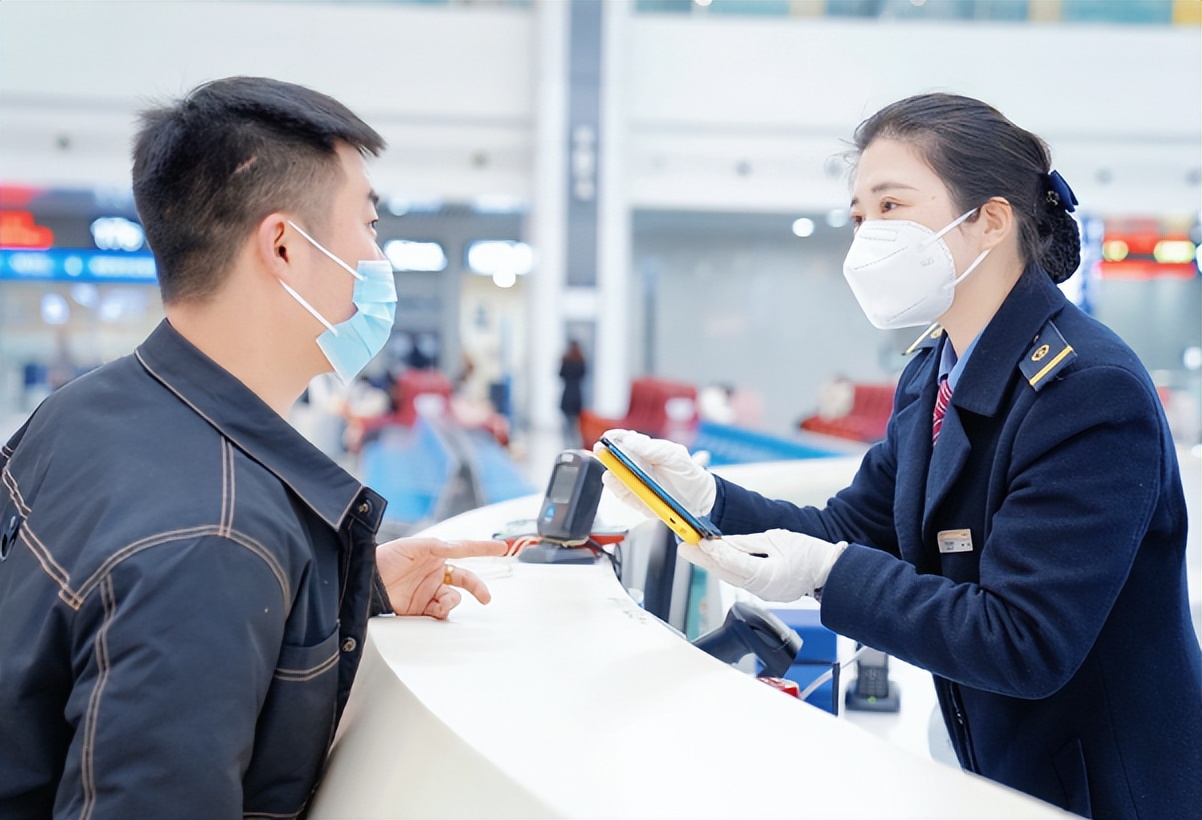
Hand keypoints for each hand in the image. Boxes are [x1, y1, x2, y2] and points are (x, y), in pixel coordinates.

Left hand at [376, 537, 508, 619]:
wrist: (364, 582)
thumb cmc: (384, 558)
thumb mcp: (411, 546)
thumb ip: (436, 546)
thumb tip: (455, 547)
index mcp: (436, 554)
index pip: (465, 550)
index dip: (483, 548)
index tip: (502, 548)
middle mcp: (435, 572)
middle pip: (465, 580)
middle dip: (478, 588)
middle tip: (485, 598)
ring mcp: (429, 591)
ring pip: (453, 599)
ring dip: (452, 602)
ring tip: (441, 604)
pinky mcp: (420, 609)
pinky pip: (439, 612)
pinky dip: (441, 612)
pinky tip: (435, 610)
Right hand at [593, 429, 715, 518]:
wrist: (699, 498)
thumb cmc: (686, 472)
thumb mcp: (674, 455)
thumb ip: (654, 448)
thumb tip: (630, 441)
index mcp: (644, 451)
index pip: (625, 442)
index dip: (614, 438)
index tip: (608, 437)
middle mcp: (635, 467)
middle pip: (615, 460)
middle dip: (606, 455)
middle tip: (601, 451)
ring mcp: (634, 484)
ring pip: (616, 478)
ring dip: (611, 473)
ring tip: (610, 470)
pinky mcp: (636, 501)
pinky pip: (623, 495)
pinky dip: (617, 490)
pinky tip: (615, 483)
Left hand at [679, 529, 846, 602]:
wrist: (829, 572)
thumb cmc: (809, 554)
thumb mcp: (776, 539)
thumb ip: (746, 543)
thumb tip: (722, 541)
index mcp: (767, 575)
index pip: (733, 562)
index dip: (713, 551)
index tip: (699, 540)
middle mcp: (762, 589)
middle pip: (725, 573)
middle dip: (703, 559)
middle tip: (684, 547)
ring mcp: (762, 593)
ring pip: (730, 578)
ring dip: (711, 564)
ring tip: (694, 550)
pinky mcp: (763, 592)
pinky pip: (739, 580)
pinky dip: (726, 568)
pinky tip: (716, 558)